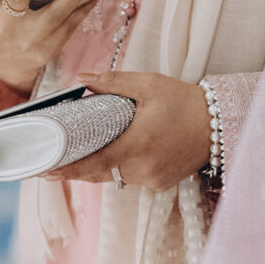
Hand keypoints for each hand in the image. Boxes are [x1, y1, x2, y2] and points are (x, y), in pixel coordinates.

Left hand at [57, 71, 210, 190]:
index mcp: (138, 143)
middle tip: (52, 163)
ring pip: (115, 178)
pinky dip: (122, 168)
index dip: (67, 169)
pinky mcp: (160, 184)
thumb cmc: (184, 102)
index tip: (45, 170)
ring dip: (99, 167)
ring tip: (79, 155)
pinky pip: (132, 178)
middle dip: (77, 168)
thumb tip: (82, 79)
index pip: (94, 163)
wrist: (219, 124)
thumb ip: (113, 82)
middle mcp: (144, 167)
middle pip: (99, 173)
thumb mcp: (149, 85)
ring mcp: (153, 179)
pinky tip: (118, 154)